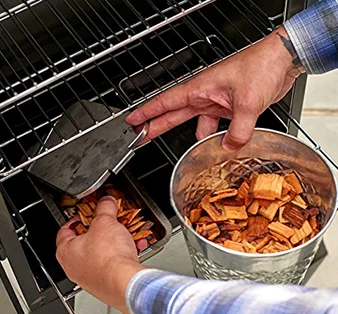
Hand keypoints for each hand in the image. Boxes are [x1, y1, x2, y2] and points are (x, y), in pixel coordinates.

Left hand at [56, 196, 144, 313]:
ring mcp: (90, 277)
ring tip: (125, 233)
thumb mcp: (105, 221)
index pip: (65, 230)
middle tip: (109, 222)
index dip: (78, 218)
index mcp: (66, 251)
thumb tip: (106, 201)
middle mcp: (75, 267)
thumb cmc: (108, 257)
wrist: (125, 282)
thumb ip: (105, 207)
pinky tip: (135, 246)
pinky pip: (114, 264)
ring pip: (102, 253)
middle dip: (101, 229)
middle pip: (86, 241)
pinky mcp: (106, 284)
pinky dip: (124, 254)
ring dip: (115, 242)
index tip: (87, 213)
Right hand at [126, 26, 302, 151]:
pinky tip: (221, 144)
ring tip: (189, 152)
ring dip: (194, 138)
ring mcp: (216, 102)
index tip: (133, 120)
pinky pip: (217, 126)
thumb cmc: (260, 66)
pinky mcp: (229, 107)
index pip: (165, 102)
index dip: (147, 112)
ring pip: (196, 124)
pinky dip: (217, 137)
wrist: (281, 60)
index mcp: (200, 89)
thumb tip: (228, 148)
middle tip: (142, 137)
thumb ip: (238, 131)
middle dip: (156, 126)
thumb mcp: (248, 103)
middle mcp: (204, 96)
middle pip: (173, 115)